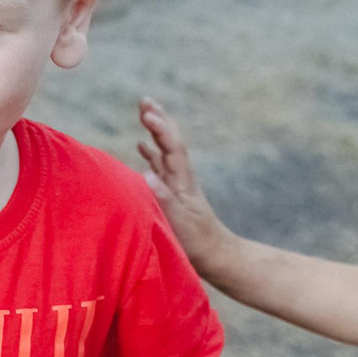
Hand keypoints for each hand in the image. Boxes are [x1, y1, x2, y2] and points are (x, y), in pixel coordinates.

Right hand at [135, 99, 234, 274]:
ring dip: (154, 131)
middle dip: (158, 119)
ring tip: (145, 112)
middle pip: (170, 141)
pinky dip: (150, 152)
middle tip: (144, 100)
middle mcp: (179, 178)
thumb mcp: (178, 222)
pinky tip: (142, 146)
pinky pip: (158, 166)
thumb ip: (163, 197)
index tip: (147, 112)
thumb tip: (146, 172)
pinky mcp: (171, 194)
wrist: (215, 256)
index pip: (172, 147)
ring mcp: (175, 185)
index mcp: (182, 182)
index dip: (160, 128)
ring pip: (163, 150)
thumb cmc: (196, 244)